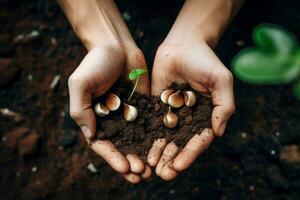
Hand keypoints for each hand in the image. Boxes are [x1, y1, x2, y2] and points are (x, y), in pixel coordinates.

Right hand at [68, 44, 150, 182]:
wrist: (116, 45)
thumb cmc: (95, 62)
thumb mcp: (80, 84)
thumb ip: (81, 110)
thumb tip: (91, 136)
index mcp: (94, 118)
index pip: (102, 145)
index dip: (112, 158)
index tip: (125, 168)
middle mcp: (111, 119)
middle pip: (121, 147)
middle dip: (130, 162)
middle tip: (141, 174)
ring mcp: (128, 114)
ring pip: (136, 141)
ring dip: (143, 156)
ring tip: (152, 170)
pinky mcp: (143, 106)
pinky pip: (149, 125)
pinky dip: (154, 139)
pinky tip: (162, 149)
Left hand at [148, 41, 234, 179]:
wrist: (183, 43)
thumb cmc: (205, 60)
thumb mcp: (222, 80)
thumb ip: (224, 106)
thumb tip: (218, 133)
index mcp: (205, 116)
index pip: (198, 140)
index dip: (190, 154)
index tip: (179, 166)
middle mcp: (188, 118)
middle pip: (180, 144)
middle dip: (172, 160)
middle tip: (163, 174)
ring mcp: (172, 113)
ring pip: (165, 138)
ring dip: (158, 153)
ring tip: (150, 168)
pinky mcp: (157, 105)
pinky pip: (151, 123)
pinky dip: (147, 137)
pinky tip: (140, 148)